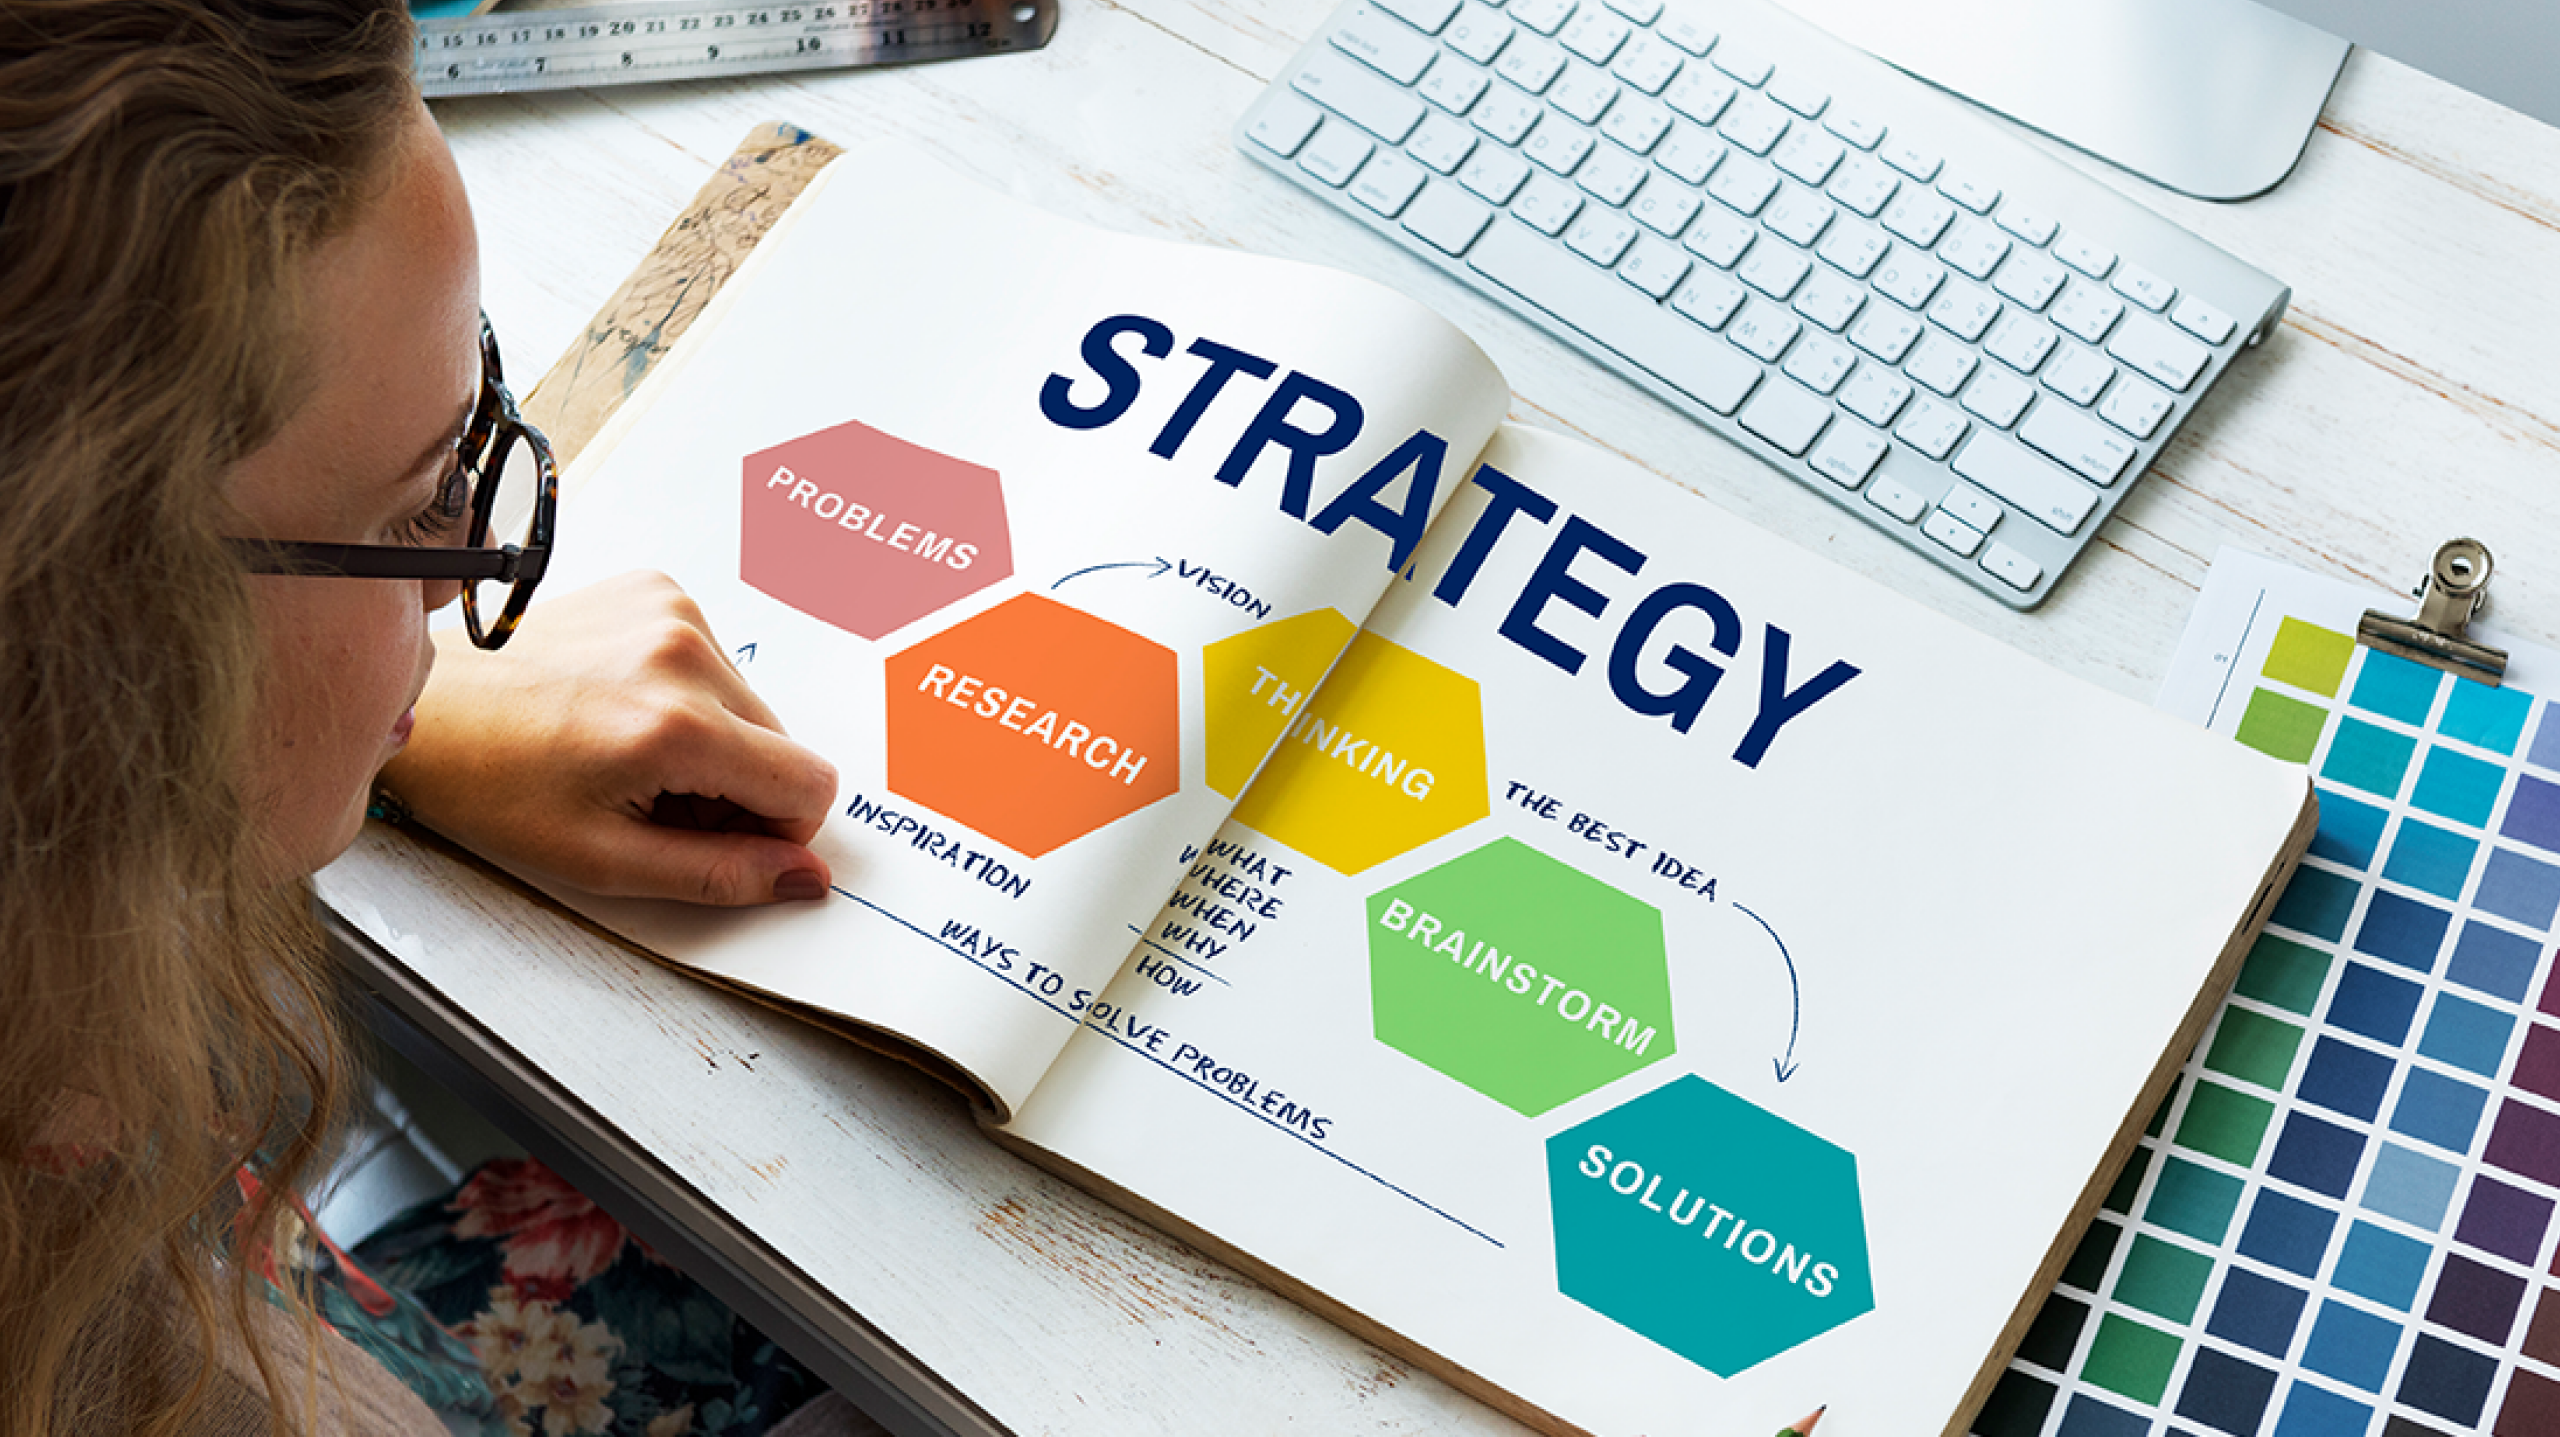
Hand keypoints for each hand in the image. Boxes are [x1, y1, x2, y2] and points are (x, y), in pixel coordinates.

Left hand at [383, 571, 838, 905]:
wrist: (430, 707)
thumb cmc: (492, 783)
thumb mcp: (604, 859)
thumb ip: (719, 874)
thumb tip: (804, 877)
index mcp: (676, 726)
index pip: (809, 786)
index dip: (777, 830)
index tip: (718, 837)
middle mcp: (684, 653)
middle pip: (783, 744)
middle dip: (737, 787)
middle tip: (655, 799)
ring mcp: (672, 610)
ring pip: (752, 705)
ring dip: (712, 739)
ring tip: (631, 751)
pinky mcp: (657, 589)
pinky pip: (716, 661)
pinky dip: (686, 694)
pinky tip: (624, 706)